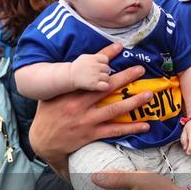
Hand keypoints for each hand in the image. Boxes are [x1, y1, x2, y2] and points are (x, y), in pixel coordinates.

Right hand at [29, 43, 152, 177]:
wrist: (42, 141)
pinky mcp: (92, 134)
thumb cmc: (48, 114)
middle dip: (126, 77)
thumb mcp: (53, 94)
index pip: (91, 72)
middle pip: (107, 88)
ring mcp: (87, 120)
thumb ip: (67, 83)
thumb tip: (81, 67)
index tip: (120, 48)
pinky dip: (131, 127)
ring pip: (115, 109)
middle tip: (140, 69)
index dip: (105, 58)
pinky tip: (145, 124)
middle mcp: (80, 104)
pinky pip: (115, 130)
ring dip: (134, 101)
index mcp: (72, 92)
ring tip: (148, 94)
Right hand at [70, 53, 109, 90]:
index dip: (103, 63)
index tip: (97, 66)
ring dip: (103, 79)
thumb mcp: (89, 56)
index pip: (106, 59)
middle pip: (107, 69)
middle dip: (103, 72)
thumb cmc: (79, 66)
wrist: (69, 76)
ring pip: (107, 77)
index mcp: (94, 58)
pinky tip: (99, 86)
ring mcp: (95, 75)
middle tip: (96, 74)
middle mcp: (95, 66)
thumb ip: (104, 53)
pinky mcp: (94, 84)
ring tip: (96, 79)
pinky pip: (106, 86)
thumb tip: (120, 45)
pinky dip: (104, 86)